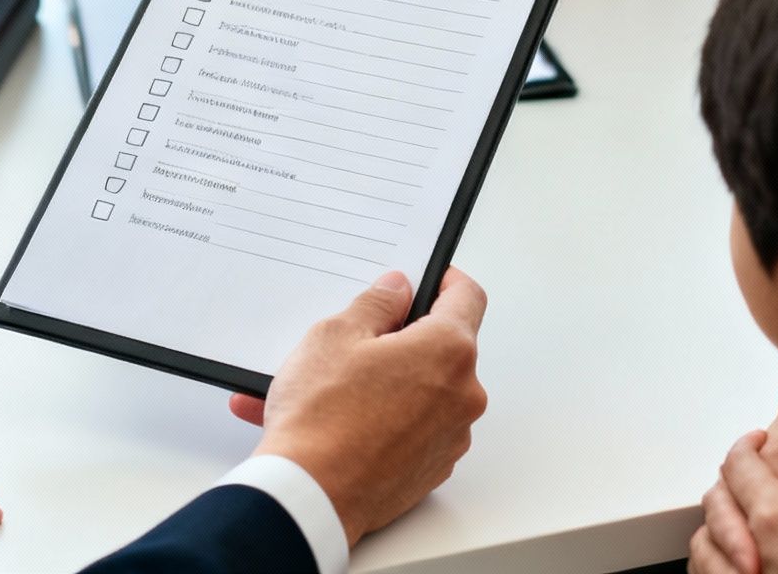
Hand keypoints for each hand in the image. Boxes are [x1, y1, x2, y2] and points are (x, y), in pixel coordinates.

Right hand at [226, 267, 488, 545]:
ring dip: (386, 382)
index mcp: (448, 351)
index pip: (467, 297)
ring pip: (422, 392)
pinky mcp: (430, 469)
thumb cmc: (322, 419)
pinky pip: (410, 430)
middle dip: (402, 339)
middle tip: (359, 339)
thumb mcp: (335, 335)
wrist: (309, 498)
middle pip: (442, 348)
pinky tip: (333, 418)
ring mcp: (450, 437)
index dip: (445, 280)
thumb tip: (397, 290)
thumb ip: (376, 303)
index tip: (426, 279)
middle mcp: (462, 395)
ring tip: (327, 386)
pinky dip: (380, 419)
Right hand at [694, 371, 777, 572]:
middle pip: (721, 509)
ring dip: (725, 552)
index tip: (766, 552)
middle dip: (731, 540)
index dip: (756, 525)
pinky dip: (730, 558)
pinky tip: (750, 573)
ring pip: (717, 525)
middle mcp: (753, 476)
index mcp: (772, 453)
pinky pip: (731, 538)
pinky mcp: (758, 514)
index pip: (752, 492)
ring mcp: (752, 496)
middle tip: (752, 569)